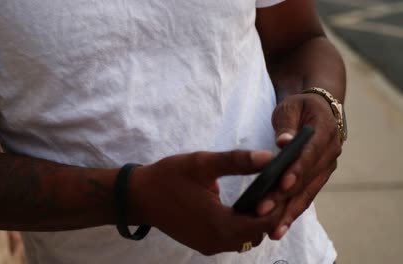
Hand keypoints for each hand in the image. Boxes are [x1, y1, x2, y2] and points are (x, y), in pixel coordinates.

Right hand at [129, 150, 283, 255]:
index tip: (282, 184)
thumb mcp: (202, 163)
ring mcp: (210, 245)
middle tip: (273, 187)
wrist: (139, 197)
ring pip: (247, 238)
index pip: (265, 222)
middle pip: (259, 233)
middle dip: (270, 212)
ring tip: (259, 195)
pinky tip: (240, 206)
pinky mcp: (203, 244)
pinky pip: (233, 239)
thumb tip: (269, 157)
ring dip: (256, 220)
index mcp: (220, 224)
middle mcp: (218, 241)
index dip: (278, 204)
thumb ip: (236, 161)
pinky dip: (242, 225)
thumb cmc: (169, 178)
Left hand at [257, 93, 341, 239]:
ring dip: (289, 212)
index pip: (310, 154)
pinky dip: (293, 211)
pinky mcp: (318, 177)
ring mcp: (326, 167)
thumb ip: (286, 124)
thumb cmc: (299, 106)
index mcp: (325, 132)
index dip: (297, 170)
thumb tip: (283, 142)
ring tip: (273, 231)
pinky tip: (279, 226)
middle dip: (285, 197)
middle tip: (263, 212)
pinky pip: (306, 196)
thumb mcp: (290, 107)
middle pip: (307, 179)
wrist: (317, 109)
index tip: (282, 184)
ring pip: (307, 193)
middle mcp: (330, 153)